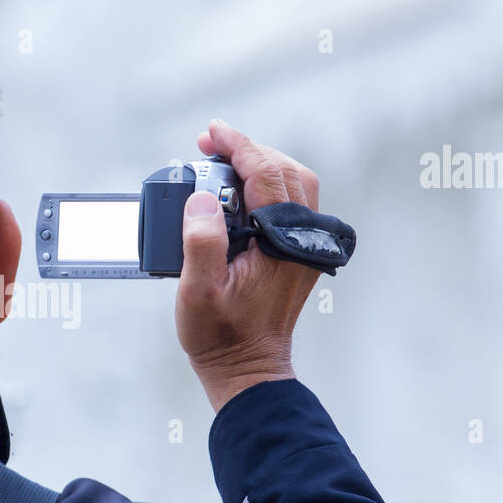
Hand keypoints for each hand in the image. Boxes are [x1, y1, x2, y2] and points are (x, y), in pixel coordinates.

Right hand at [175, 120, 322, 410]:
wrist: (247, 370)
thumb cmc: (221, 335)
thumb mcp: (198, 291)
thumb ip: (201, 242)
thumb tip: (202, 200)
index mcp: (282, 243)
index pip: (266, 174)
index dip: (238, 146)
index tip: (211, 132)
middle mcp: (301, 240)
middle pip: (285, 171)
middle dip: (248, 150)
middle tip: (209, 145)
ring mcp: (303, 247)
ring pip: (295, 184)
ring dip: (262, 165)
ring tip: (223, 162)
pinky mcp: (298, 254)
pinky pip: (293, 204)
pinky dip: (269, 186)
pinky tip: (240, 191)